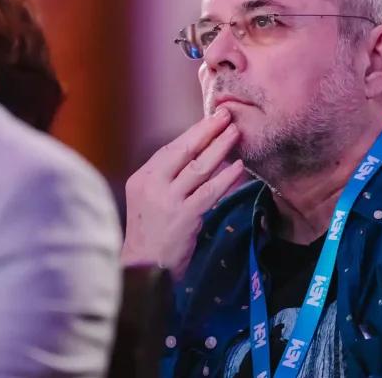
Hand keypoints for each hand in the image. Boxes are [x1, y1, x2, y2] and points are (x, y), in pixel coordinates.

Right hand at [122, 108, 243, 279]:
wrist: (143, 267)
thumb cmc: (150, 233)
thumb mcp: (148, 199)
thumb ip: (166, 179)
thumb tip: (196, 155)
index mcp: (142, 177)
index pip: (171, 149)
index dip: (194, 132)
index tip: (212, 119)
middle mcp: (153, 184)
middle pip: (184, 150)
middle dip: (208, 130)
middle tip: (227, 115)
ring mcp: (168, 200)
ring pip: (199, 167)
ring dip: (220, 148)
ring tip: (236, 133)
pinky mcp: (184, 216)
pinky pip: (210, 191)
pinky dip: (226, 177)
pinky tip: (239, 167)